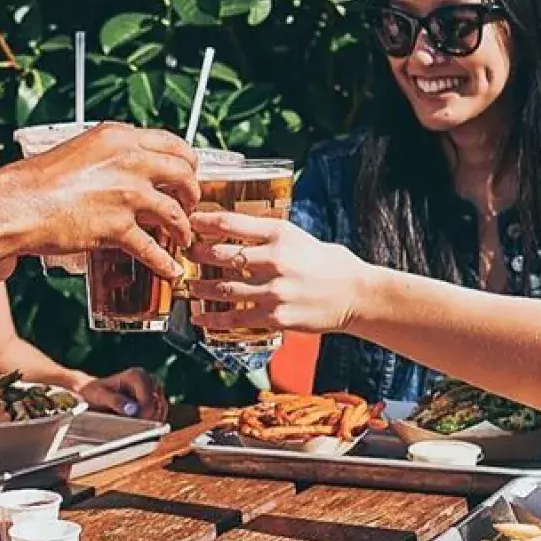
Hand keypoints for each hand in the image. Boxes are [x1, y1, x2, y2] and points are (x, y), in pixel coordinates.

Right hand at [10, 123, 199, 279]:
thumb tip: (126, 168)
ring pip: (175, 213)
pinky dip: (165, 263)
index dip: (187, 162)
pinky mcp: (118, 227)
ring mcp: (127, 194)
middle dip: (192, 192)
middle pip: (183, 174)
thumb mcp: (80, 150)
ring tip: (182, 237)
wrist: (18, 204)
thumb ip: (109, 156)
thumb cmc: (37, 180)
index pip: (172, 143)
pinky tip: (170, 269)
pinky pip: (153, 249)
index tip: (188, 172)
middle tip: (189, 204)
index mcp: (119, 138)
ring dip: (183, 228)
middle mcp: (129, 161)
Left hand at [74, 367, 168, 422]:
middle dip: (148, 419)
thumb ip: (115, 401)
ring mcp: (154, 391)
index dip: (143, 413)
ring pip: (161, 412)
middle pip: (158, 405)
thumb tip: (132, 410)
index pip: (149, 398)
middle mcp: (149, 380)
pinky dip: (151, 424)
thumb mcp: (99, 395)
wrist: (94, 394)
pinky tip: (138, 427)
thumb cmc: (95, 393)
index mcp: (137, 375)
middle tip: (134, 428)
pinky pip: (160, 416)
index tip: (134, 423)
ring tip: (133, 427)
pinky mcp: (155, 401)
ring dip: (150, 422)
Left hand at [185, 210, 366, 334]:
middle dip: (196, 255)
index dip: (203, 221)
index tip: (189, 221)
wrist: (356, 294)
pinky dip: (214, 319)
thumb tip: (231, 229)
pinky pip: (237, 318)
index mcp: (280, 234)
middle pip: (221, 255)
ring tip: (189, 287)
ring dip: (200, 289)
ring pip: (224, 289)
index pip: (231, 223)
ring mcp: (275, 290)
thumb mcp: (298, 237)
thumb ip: (267, 234)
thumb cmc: (327, 262)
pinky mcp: (276, 316)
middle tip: (184, 255)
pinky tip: (200, 319)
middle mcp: (275, 260)